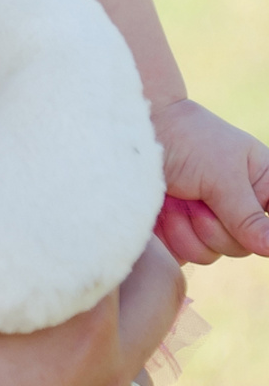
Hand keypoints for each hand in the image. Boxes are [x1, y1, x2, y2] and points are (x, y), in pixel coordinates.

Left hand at [150, 97, 268, 259]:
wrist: (130, 131)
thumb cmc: (182, 138)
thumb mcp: (222, 174)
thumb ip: (248, 216)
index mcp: (260, 186)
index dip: (259, 229)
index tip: (235, 213)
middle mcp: (235, 209)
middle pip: (242, 247)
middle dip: (215, 224)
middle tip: (197, 194)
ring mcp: (204, 222)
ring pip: (211, 253)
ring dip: (189, 227)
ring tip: (176, 195)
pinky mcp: (177, 233)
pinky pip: (184, 254)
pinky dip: (171, 234)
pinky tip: (162, 208)